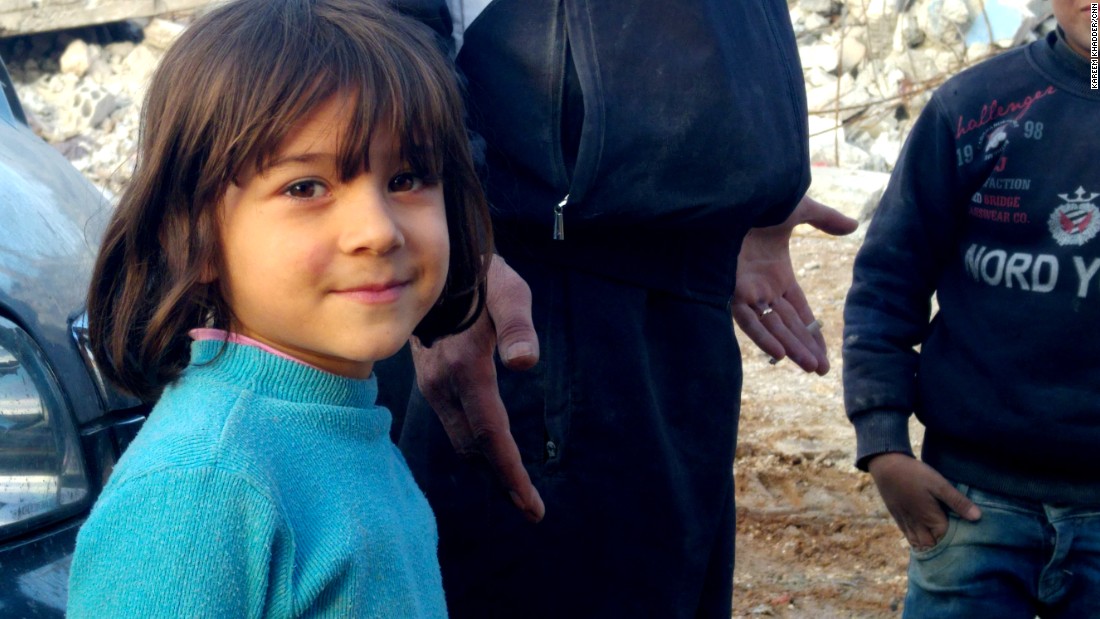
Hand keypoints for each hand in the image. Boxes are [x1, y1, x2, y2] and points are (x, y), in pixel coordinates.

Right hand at [410, 255, 545, 522]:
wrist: (438, 261)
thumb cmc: (483, 273)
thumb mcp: (509, 290)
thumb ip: (519, 325)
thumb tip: (525, 364)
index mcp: (467, 369)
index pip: (491, 435)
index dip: (512, 474)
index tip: (532, 506)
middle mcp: (445, 384)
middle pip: (474, 448)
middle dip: (502, 481)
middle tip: (530, 509)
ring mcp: (433, 383)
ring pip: (460, 440)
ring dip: (486, 467)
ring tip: (513, 489)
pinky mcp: (430, 378)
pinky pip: (452, 424)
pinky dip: (472, 447)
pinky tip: (485, 452)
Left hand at [731, 195, 857, 373]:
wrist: (728, 194)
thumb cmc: (757, 199)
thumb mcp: (798, 209)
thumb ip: (825, 220)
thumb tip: (855, 227)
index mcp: (777, 274)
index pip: (799, 312)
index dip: (812, 332)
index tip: (825, 353)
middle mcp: (763, 287)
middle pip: (788, 324)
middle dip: (806, 347)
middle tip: (822, 371)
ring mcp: (748, 289)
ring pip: (772, 326)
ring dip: (792, 347)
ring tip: (811, 367)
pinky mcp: (733, 288)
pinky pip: (748, 319)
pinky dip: (764, 335)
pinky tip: (780, 352)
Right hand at [868, 453, 981, 549]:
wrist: (886, 466)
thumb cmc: (914, 474)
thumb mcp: (939, 484)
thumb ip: (957, 502)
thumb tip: (977, 517)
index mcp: (930, 519)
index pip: (946, 541)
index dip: (956, 545)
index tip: (968, 546)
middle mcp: (917, 525)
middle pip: (931, 546)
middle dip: (941, 550)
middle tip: (955, 549)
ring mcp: (906, 522)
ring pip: (918, 544)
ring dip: (929, 549)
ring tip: (940, 549)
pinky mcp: (898, 518)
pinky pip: (908, 537)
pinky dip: (917, 543)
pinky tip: (922, 541)